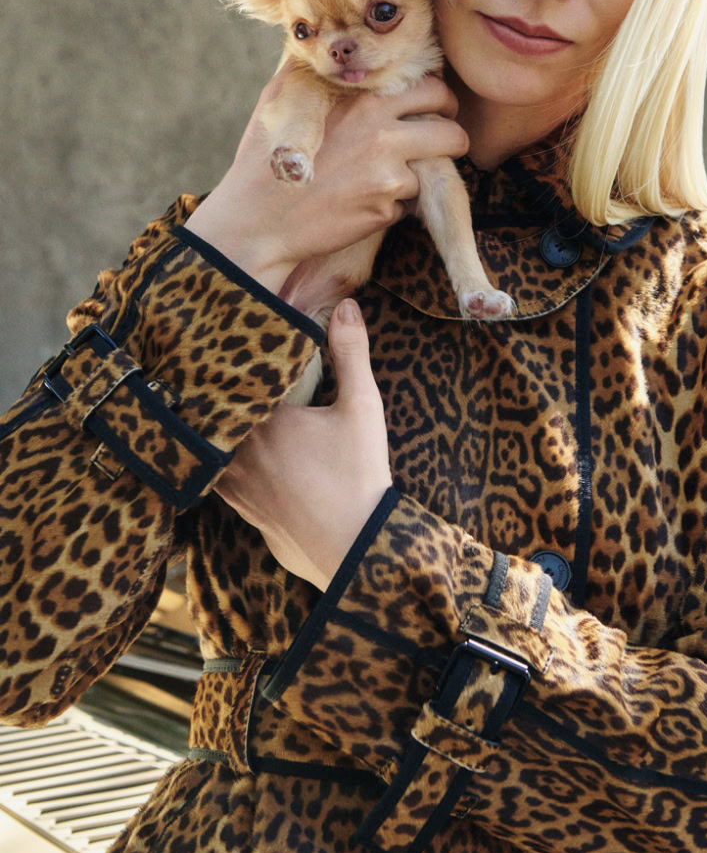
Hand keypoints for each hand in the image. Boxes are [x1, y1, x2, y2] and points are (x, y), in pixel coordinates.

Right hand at [184, 65, 466, 292]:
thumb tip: (322, 41)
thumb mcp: (281, 96)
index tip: (431, 107)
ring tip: (400, 173)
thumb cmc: (263, 157)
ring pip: (437, 169)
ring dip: (425, 173)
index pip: (431, 87)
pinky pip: (411, 202)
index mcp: (363, 99)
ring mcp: (387, 175)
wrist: (256, 222)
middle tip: (438, 141)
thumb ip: (311, 65)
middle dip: (451, 136)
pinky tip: (366, 201)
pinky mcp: (385, 210)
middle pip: (451, 130)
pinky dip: (397, 203)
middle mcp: (382, 133)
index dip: (437, 98)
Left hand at [212, 299, 391, 590]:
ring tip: (201, 400)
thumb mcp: (362, 407)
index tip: (219, 336)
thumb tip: (346, 305)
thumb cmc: (360, 474)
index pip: (236, 378)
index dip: (229, 358)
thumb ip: (351, 353)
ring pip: (207, 442)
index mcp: (265, 418)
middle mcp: (239, 449)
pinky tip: (217, 447)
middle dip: (213, 388)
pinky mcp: (239, 507)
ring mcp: (235, 482)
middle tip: (198, 360)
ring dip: (208, 424)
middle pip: (214, 408)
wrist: (354, 547)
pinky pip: (211, 475)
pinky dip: (212, 458)